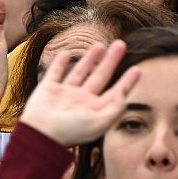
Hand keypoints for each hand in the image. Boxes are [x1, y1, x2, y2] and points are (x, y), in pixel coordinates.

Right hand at [19, 40, 140, 147]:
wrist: (40, 134)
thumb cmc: (70, 132)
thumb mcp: (98, 123)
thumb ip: (114, 108)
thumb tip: (124, 93)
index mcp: (95, 110)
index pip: (115, 92)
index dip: (127, 81)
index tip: (137, 69)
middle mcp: (81, 101)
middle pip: (100, 76)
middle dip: (111, 61)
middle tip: (121, 44)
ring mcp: (65, 94)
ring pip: (81, 72)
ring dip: (90, 58)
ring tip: (100, 44)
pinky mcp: (48, 89)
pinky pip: (56, 72)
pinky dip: (60, 62)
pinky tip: (66, 52)